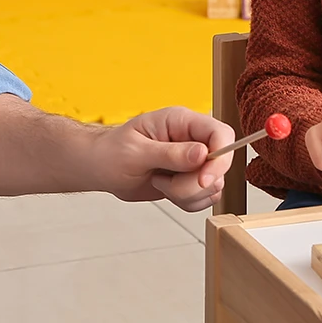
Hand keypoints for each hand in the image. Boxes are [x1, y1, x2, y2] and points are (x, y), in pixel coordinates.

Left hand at [92, 107, 235, 212]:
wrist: (101, 168)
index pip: (220, 133)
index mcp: (181, 121)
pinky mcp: (190, 179)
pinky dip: (186, 202)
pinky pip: (204, 198)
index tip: (203, 179)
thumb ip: (171, 153)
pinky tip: (164, 190)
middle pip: (220, 165)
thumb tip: (202, 153)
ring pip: (213, 185)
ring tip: (160, 181)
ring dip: (186, 194)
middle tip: (164, 181)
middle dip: (194, 183)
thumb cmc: (112, 152)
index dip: (220, 157)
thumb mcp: (136, 152)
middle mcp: (192, 139)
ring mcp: (193, 161)